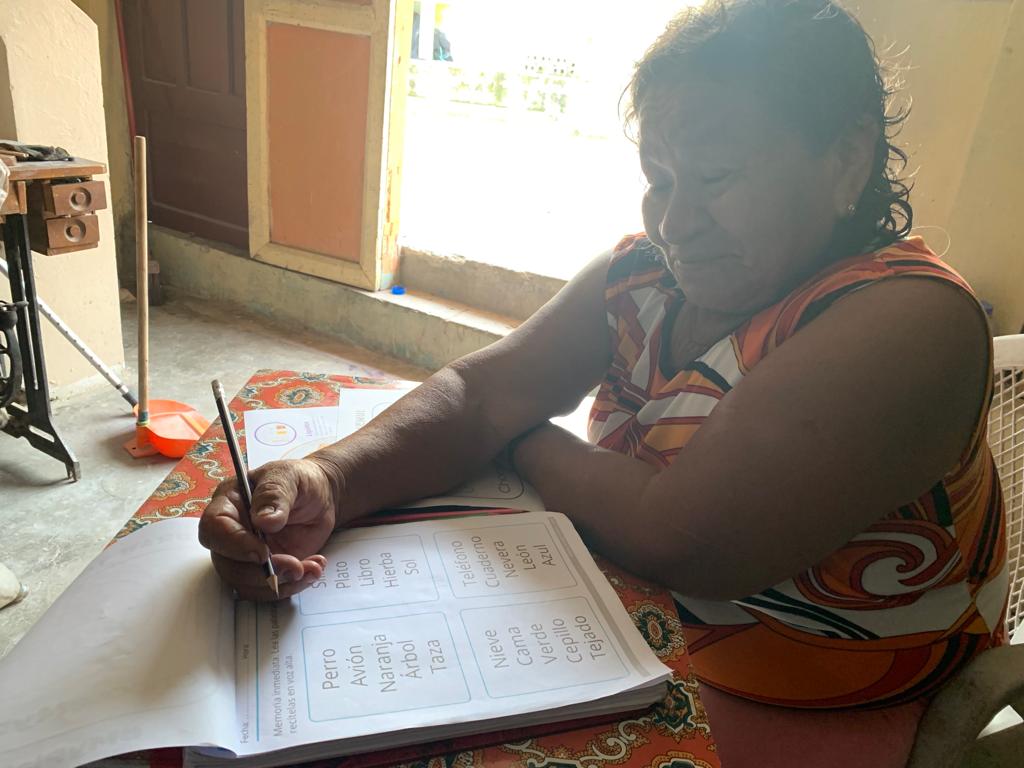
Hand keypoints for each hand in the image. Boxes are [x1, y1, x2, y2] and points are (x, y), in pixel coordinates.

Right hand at [198, 457, 338, 599]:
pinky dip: (293, 585)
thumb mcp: (289, 477)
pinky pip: (268, 589)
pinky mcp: (265, 570)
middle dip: (261, 573)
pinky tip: (313, 569)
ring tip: (311, 568)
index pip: (213, 528)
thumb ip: (274, 494)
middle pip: (227, 565)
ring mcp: (247, 555)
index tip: (263, 553)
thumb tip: (264, 521)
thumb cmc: (300, 480)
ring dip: (281, 583)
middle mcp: (232, 533)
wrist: (322, 497)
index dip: (235, 545)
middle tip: (296, 566)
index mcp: (229, 504)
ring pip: (247, 584)